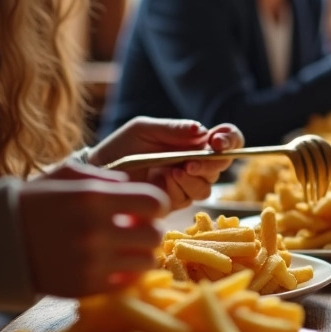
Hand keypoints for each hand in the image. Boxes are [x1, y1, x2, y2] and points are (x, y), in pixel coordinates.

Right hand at [19, 165, 168, 296]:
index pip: (155, 202)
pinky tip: (111, 265)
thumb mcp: (66, 176)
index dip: (155, 204)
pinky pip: (127, 283)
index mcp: (93, 198)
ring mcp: (91, 263)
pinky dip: (125, 274)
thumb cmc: (33, 203)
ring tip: (124, 249)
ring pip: (146, 262)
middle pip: (154, 235)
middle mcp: (95, 231)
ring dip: (140, 254)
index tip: (146, 208)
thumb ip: (105, 178)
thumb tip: (134, 187)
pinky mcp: (85, 288)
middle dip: (149, 231)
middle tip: (134, 231)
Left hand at [87, 117, 244, 208]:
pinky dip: (178, 188)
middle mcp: (195, 163)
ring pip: (207, 186)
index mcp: (193, 142)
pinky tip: (162, 181)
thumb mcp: (145, 129)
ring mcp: (186, 184)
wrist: (100, 171)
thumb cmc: (122, 146)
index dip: (230, 139)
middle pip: (222, 166)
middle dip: (211, 164)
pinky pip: (188, 198)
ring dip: (194, 178)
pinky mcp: (175, 202)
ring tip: (173, 171)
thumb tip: (202, 130)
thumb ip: (173, 129)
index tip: (218, 141)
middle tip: (192, 161)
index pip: (227, 139)